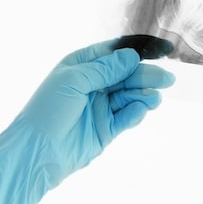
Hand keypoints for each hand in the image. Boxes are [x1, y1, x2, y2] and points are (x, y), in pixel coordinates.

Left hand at [0, 38, 174, 203]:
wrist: (36, 153)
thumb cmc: (47, 111)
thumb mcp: (74, 81)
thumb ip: (105, 69)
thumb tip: (131, 57)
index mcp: (81, 67)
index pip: (113, 53)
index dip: (135, 51)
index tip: (160, 51)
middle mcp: (93, 85)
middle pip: (126, 75)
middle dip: (145, 75)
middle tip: (166, 79)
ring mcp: (100, 107)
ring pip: (130, 96)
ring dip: (143, 95)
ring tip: (155, 98)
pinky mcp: (107, 129)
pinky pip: (126, 117)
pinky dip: (135, 113)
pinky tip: (141, 110)